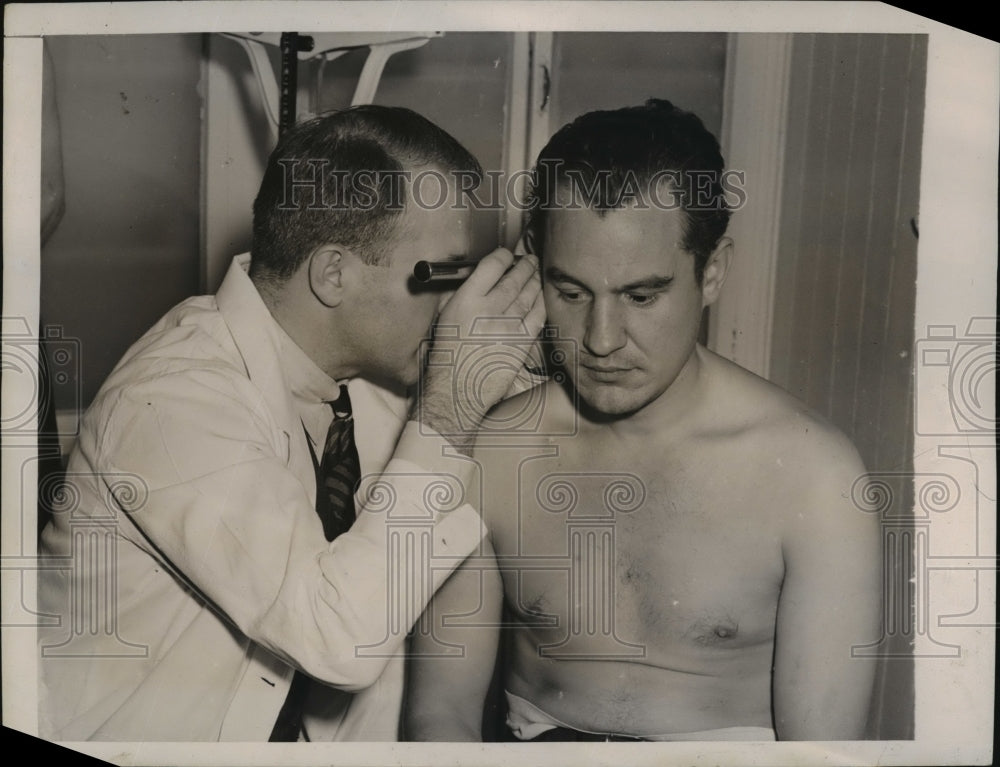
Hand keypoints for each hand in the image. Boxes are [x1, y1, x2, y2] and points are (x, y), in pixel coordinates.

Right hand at [416, 249, 544, 450]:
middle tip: (529, 260)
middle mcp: (489, 310)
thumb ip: (463, 294)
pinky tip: (541, 297)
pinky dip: (541, 302)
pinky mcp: (522, 342)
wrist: (457, 390)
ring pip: (529, 294)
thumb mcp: (445, 316)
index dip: (504, 255)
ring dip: (535, 281)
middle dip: (525, 265)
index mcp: (466, 300)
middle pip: (515, 277)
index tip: (507, 255)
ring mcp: (509, 326)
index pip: (492, 265)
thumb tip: (480, 277)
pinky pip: (538, 315)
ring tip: (536, 274)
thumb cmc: (447, 355)